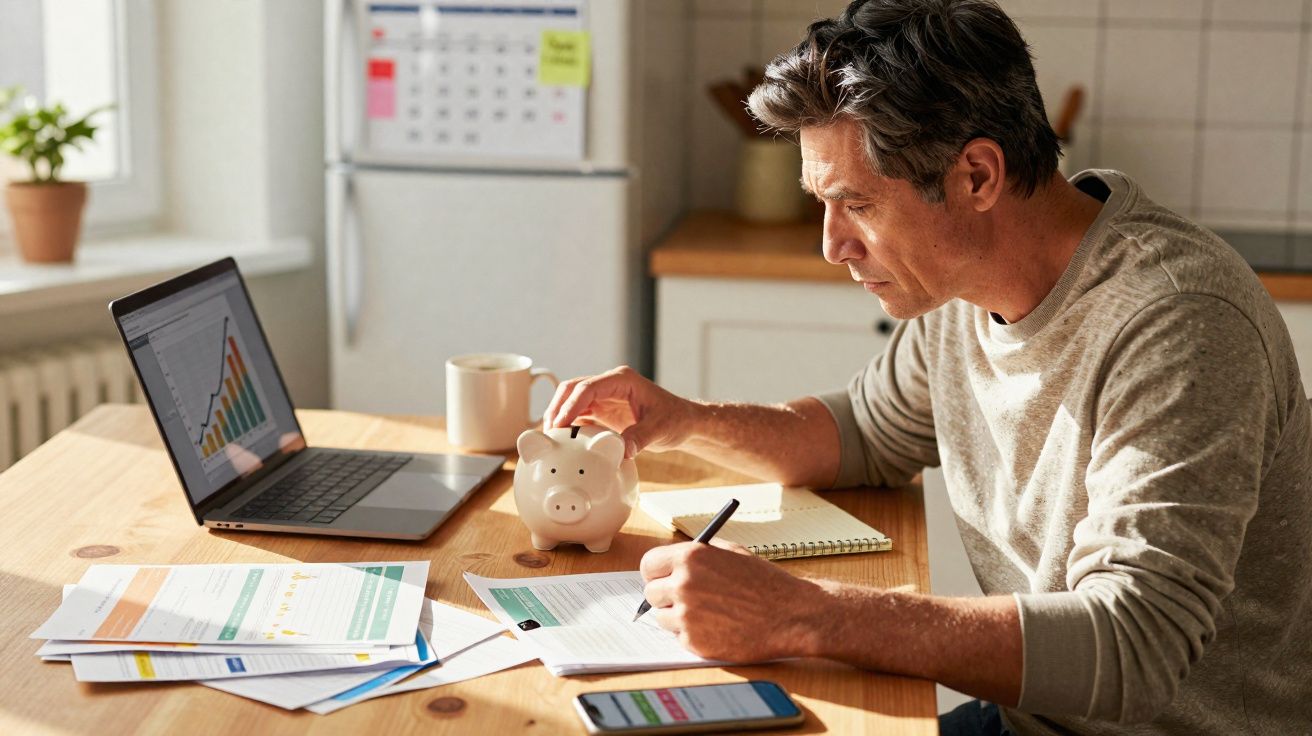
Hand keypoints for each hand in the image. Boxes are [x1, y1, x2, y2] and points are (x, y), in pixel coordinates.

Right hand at [543, 365, 697, 457]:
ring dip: (559, 417)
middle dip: (557, 408)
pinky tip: (562, 441)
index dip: (571, 405)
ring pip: (571, 401)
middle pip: (572, 390)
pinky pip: (578, 415)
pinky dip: (568, 426)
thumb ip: (639, 438)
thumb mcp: (660, 429)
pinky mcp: (602, 411)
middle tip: (549, 432)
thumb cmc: (675, 419)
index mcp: (622, 380)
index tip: (559, 424)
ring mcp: (603, 397)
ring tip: (551, 438)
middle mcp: (609, 385)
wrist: (683, 422)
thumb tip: (620, 452)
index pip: (588, 388)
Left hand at [639, 540, 828, 661]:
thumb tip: (674, 560)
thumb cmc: (765, 583)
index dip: (656, 572)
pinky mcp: (694, 642)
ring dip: (677, 617)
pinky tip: (717, 627)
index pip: (648, 564)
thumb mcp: (731, 553)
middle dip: (665, 596)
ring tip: (708, 614)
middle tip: (683, 599)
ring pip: (662, 617)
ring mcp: (687, 616)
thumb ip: (699, 554)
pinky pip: (679, 637)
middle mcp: (683, 585)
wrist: (790, 615)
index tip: (662, 577)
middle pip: (651, 593)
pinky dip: (692, 634)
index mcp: (690, 558)